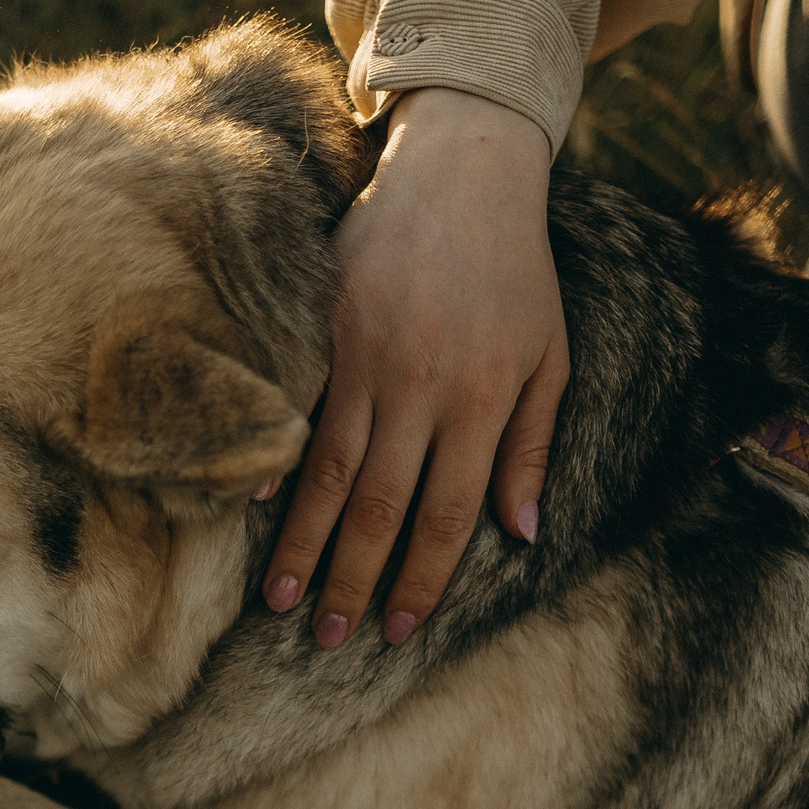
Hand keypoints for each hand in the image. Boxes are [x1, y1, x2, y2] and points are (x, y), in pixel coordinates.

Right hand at [264, 88, 567, 646]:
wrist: (465, 168)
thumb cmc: (516, 269)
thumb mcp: (552, 354)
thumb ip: (534, 444)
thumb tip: (524, 533)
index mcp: (483, 401)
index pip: (448, 516)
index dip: (422, 579)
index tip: (399, 630)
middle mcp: (420, 388)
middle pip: (379, 507)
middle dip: (352, 582)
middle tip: (328, 640)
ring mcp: (365, 357)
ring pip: (329, 471)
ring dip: (303, 544)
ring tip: (280, 601)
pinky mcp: (324, 326)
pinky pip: (295, 406)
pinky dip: (275, 460)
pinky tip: (257, 511)